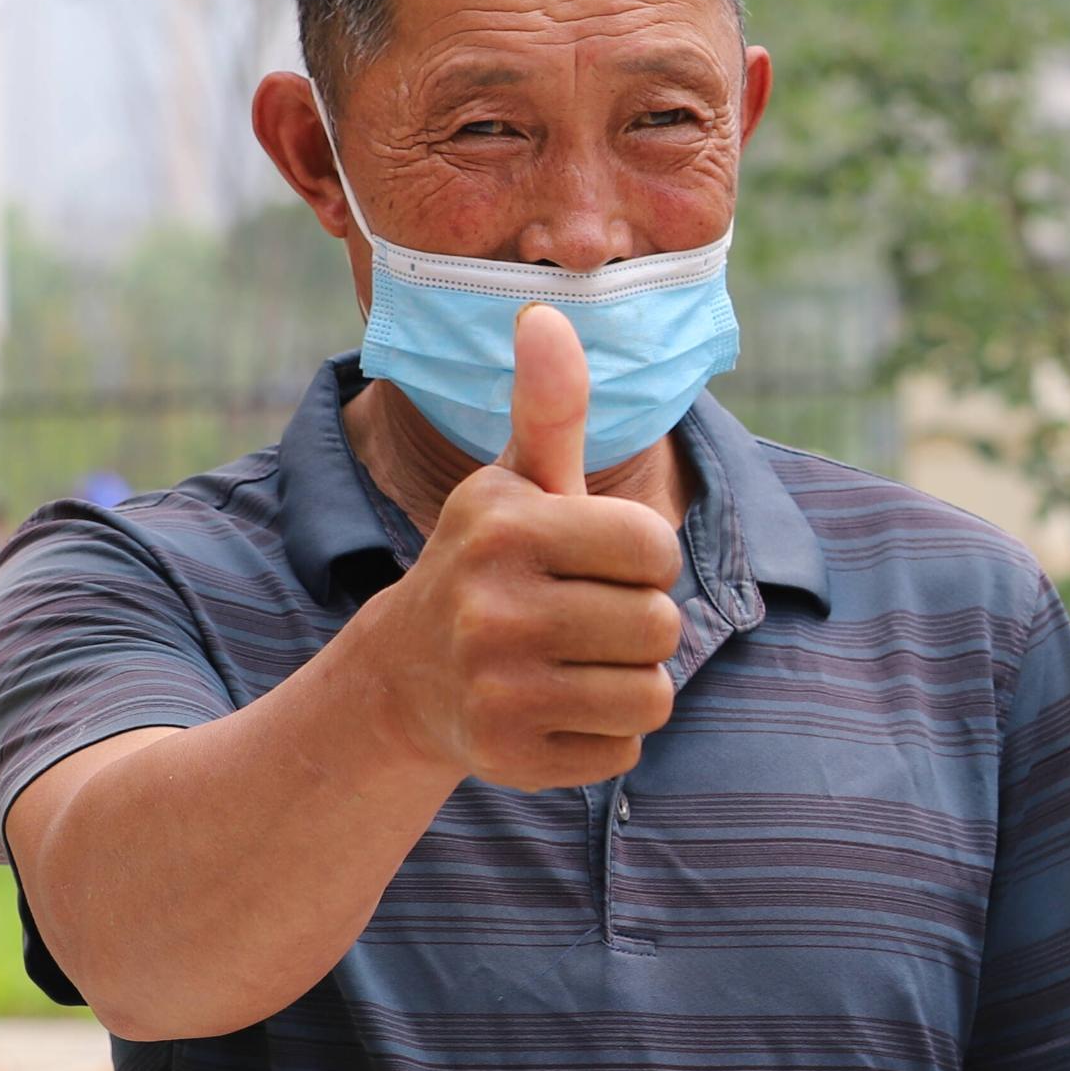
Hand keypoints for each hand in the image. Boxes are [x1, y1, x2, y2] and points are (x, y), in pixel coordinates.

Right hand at [363, 307, 684, 789]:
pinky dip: (604, 736)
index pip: (657, 548)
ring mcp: (495, 687)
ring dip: (628, 683)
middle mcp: (492, 607)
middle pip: (661, 626)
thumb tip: (548, 313)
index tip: (590, 561)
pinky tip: (551, 710)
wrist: (407, 675)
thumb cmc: (493, 563)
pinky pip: (625, 750)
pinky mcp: (509, 757)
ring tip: (570, 664)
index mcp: (505, 526)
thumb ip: (550, 408)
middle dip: (637, 624)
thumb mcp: (518, 483)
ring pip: (652, 694)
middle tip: (577, 620)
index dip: (642, 557)